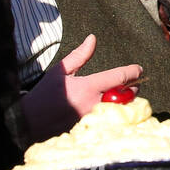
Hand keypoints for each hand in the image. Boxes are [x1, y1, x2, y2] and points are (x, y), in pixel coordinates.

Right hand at [19, 34, 141, 143]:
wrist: (30, 122)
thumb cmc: (45, 94)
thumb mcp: (61, 71)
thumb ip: (80, 55)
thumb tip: (92, 38)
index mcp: (88, 86)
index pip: (119, 77)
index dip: (132, 72)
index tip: (138, 69)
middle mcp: (94, 104)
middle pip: (126, 95)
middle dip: (132, 88)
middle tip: (133, 83)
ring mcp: (95, 119)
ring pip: (122, 110)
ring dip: (127, 102)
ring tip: (126, 96)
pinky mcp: (93, 130)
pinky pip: (112, 121)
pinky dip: (117, 115)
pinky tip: (115, 110)